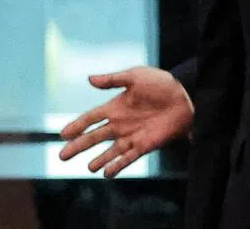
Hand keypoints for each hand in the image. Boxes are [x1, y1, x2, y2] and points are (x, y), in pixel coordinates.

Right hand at [58, 66, 193, 176]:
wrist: (187, 96)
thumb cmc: (162, 84)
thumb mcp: (137, 76)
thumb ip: (114, 79)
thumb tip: (90, 78)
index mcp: (116, 106)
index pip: (91, 118)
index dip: (77, 125)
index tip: (63, 134)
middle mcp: (121, 123)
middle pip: (95, 137)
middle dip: (79, 146)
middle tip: (62, 156)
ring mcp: (132, 135)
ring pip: (110, 151)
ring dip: (99, 159)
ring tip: (89, 167)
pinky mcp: (144, 144)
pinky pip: (128, 158)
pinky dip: (117, 166)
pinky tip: (107, 173)